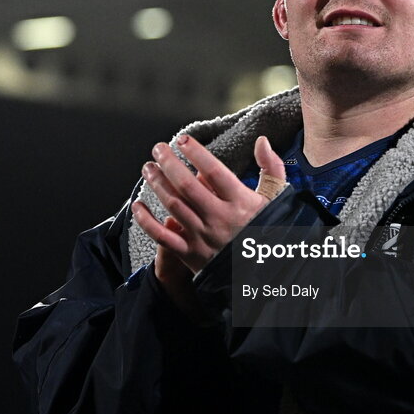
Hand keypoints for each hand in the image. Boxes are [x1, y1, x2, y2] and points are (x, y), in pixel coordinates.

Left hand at [132, 134, 284, 276]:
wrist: (265, 273)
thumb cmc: (268, 232)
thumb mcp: (276, 199)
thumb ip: (270, 168)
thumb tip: (262, 141)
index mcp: (240, 202)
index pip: (214, 172)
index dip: (196, 153)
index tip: (183, 140)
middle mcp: (220, 218)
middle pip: (187, 186)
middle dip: (169, 164)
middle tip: (158, 148)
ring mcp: (203, 237)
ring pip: (174, 206)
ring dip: (157, 185)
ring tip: (148, 168)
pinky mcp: (191, 255)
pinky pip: (163, 237)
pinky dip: (147, 222)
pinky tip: (137, 206)